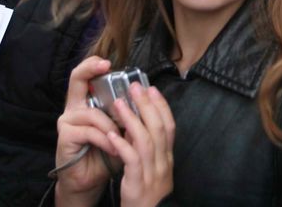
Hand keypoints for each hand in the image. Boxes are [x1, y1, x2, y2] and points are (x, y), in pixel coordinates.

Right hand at [53, 57, 123, 206]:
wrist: (90, 180)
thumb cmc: (106, 152)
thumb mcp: (120, 129)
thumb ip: (126, 113)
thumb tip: (144, 97)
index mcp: (86, 102)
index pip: (85, 76)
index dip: (93, 64)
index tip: (108, 62)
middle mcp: (73, 107)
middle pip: (76, 79)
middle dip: (90, 68)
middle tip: (106, 65)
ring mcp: (67, 120)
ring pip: (94, 113)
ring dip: (112, 126)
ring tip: (122, 138)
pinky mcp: (65, 135)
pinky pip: (91, 131)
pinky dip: (106, 140)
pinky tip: (114, 148)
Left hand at [108, 83, 174, 206]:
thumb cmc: (146, 196)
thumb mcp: (151, 170)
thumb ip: (147, 149)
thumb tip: (136, 125)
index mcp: (167, 159)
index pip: (169, 127)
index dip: (162, 106)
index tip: (152, 89)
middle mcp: (163, 164)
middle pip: (158, 128)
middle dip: (147, 105)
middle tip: (135, 86)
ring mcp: (152, 174)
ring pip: (146, 140)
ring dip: (132, 119)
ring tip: (119, 103)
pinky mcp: (138, 184)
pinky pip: (131, 160)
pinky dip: (122, 145)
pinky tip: (112, 134)